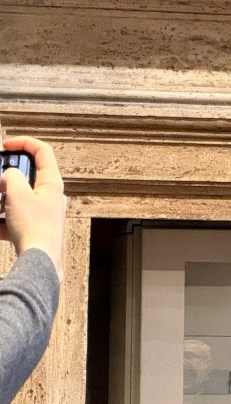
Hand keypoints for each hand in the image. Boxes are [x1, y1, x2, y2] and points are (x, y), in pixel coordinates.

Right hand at [0, 136, 65, 280]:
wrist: (39, 261)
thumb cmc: (34, 227)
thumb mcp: (17, 194)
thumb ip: (12, 177)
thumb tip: (9, 176)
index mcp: (52, 182)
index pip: (43, 152)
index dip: (24, 142)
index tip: (5, 144)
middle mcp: (51, 195)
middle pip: (26, 176)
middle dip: (6, 178)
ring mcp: (43, 212)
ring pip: (17, 198)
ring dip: (2, 200)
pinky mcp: (34, 227)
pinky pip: (13, 218)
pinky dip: (2, 220)